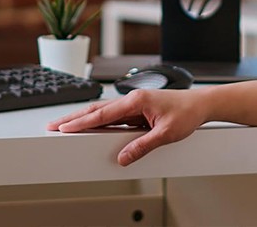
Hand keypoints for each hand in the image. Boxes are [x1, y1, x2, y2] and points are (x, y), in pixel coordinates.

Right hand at [47, 89, 210, 165]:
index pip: (103, 114)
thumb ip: (143, 146)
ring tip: (66, 126)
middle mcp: (133, 99)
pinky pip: (114, 116)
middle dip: (74, 119)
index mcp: (137, 100)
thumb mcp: (166, 134)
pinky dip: (99, 121)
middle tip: (54, 126)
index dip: (81, 123)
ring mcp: (134, 104)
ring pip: (103, 112)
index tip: (64, 128)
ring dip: (84, 119)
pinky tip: (91, 127)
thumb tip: (123, 157)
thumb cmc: (187, 113)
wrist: (201, 105)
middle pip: (97, 110)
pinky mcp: (138, 109)